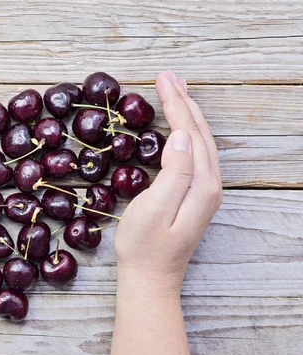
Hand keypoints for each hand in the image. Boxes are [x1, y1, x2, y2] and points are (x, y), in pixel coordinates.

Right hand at [113, 70, 222, 295]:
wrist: (150, 279)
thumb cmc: (144, 247)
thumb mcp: (154, 210)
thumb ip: (174, 172)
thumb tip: (183, 136)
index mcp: (201, 184)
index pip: (190, 132)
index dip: (176, 104)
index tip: (161, 79)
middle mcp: (209, 184)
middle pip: (199, 132)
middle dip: (183, 101)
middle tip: (166, 75)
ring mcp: (204, 191)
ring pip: (200, 141)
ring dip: (187, 113)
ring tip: (174, 90)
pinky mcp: (195, 196)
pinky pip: (195, 153)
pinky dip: (187, 131)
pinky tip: (179, 126)